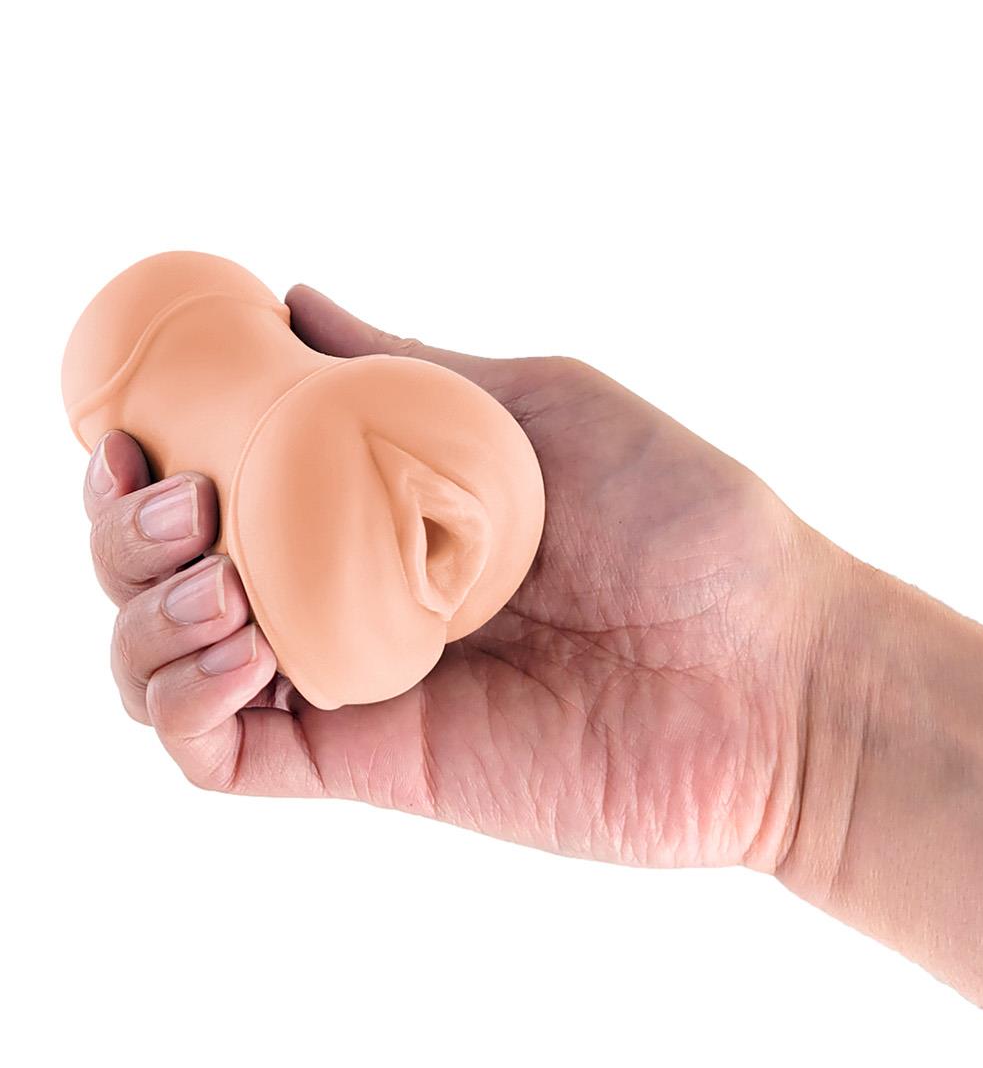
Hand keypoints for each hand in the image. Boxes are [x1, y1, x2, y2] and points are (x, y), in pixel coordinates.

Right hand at [84, 284, 823, 869]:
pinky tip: (240, 654)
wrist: (772, 671)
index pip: (212, 480)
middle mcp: (341, 587)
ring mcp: (348, 680)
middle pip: (160, 572)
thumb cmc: (684, 520)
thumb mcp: (537, 405)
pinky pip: (222, 759)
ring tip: (222, 586)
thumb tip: (293, 302)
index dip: (143, 455)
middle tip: (187, 502)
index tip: (129, 425)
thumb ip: (409, 369)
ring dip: (142, 618)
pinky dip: (183, 710)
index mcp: (368, 499)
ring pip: (161, 666)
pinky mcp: (368, 766)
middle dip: (125, 534)